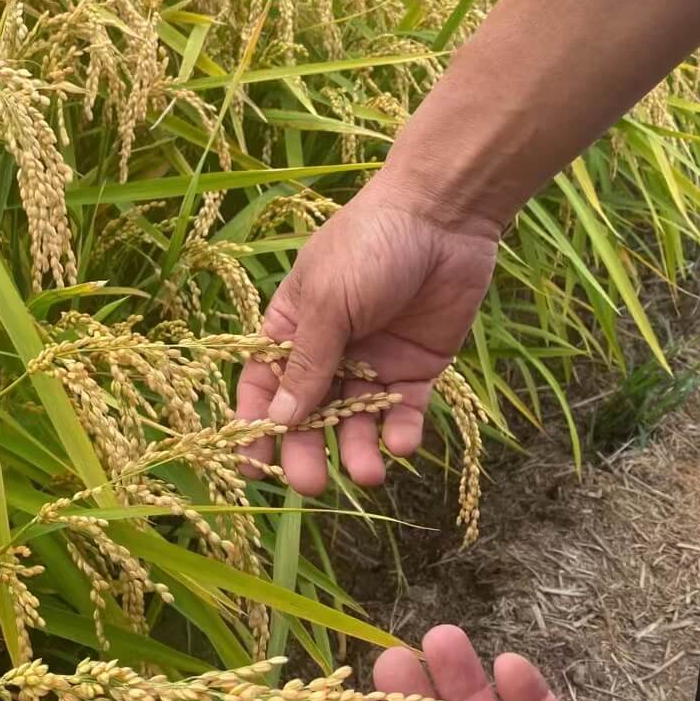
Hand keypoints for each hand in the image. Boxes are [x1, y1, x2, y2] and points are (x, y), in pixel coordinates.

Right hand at [235, 170, 497, 494]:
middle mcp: (330, 349)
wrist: (444, 215)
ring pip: (357, 420)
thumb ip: (307, 364)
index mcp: (292, 327)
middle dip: (308, 450)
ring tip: (367, 475)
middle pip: (310, 414)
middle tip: (310, 485)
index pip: (265, 386)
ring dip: (357, 450)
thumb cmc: (369, 245)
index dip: (257, 426)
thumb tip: (277, 420)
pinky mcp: (417, 367)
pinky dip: (399, 432)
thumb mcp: (328, 303)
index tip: (255, 467)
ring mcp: (373, 360)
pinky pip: (402, 411)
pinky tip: (399, 445)